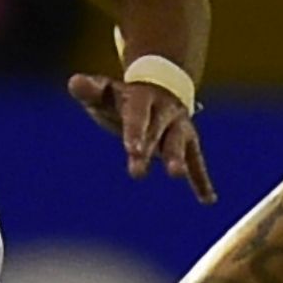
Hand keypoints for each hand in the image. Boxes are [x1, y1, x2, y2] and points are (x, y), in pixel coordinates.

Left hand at [66, 73, 214, 202]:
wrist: (158, 86)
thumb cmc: (122, 97)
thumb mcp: (105, 92)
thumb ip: (90, 90)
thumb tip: (74, 82)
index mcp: (143, 98)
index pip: (138, 115)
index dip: (135, 131)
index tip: (131, 150)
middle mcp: (165, 111)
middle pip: (158, 131)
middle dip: (149, 149)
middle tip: (137, 173)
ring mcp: (178, 127)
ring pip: (179, 144)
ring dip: (178, 160)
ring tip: (176, 175)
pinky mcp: (188, 143)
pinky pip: (197, 161)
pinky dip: (201, 180)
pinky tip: (208, 200)